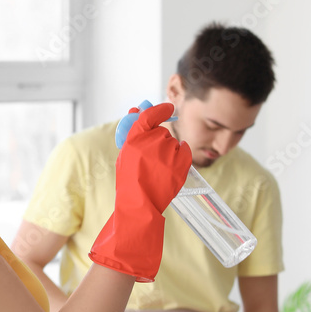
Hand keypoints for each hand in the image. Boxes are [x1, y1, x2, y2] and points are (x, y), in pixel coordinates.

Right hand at [89, 102, 191, 280]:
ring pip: (174, 143)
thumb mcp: (125, 154)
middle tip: (152, 159)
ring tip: (158, 169)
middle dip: (159, 141)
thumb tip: (137, 109)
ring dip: (169, 151)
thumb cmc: (129, 181)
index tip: (168, 107)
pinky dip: (180, 157)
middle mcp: (152, 142)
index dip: (159, 110)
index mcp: (134, 139)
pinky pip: (185, 151)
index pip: (149, 116)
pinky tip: (170, 169)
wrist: (140, 204)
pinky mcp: (182, 162)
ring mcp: (169, 152)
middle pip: (162, 132)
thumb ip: (132, 132)